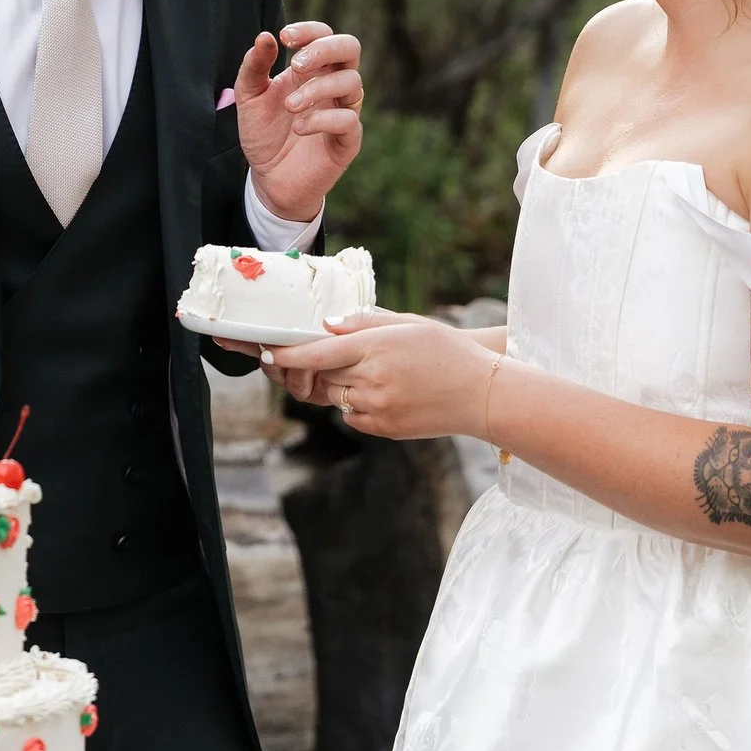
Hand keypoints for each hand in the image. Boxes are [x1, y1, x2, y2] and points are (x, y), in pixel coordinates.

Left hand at [236, 22, 362, 222]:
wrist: (268, 180)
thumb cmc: (263, 134)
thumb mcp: (249, 97)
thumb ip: (254, 67)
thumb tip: (264, 37)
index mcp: (312, 70)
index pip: (324, 35)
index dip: (309, 31)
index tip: (284, 38)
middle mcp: (332, 85)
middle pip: (351, 48)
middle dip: (324, 49)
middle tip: (295, 65)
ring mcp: (344, 111)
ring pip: (352, 83)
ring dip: (317, 89)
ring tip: (290, 106)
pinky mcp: (348, 140)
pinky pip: (348, 120)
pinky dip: (322, 119)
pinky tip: (298, 128)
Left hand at [265, 309, 498, 439]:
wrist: (483, 395)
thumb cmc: (449, 352)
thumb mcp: (409, 324)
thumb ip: (364, 322)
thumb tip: (327, 325)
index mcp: (376, 347)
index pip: (317, 353)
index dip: (286, 355)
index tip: (266, 354)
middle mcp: (372, 379)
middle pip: (320, 377)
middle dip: (310, 370)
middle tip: (312, 360)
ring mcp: (377, 408)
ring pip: (334, 398)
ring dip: (336, 386)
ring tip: (365, 373)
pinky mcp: (383, 429)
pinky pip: (352, 417)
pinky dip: (354, 405)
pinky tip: (381, 393)